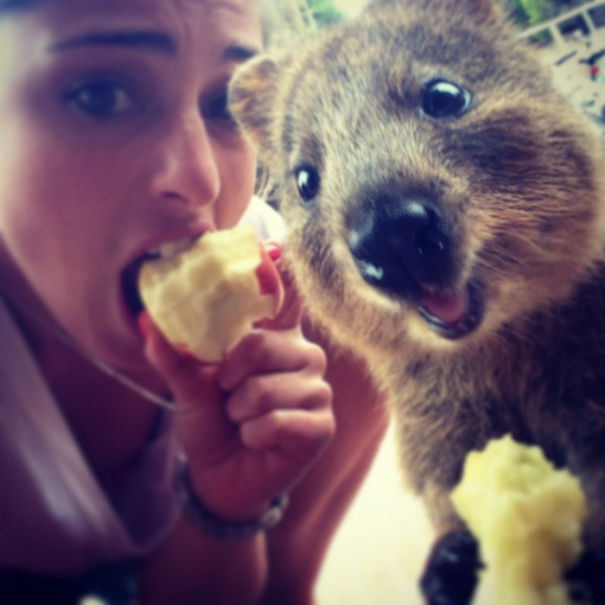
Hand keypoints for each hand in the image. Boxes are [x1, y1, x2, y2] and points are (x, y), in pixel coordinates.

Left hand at [142, 282, 334, 521]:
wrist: (220, 476)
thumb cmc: (212, 423)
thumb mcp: (189, 388)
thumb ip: (175, 356)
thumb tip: (148, 322)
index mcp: (274, 337)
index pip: (287, 296)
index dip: (282, 272)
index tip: (275, 243)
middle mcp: (302, 354)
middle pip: (263, 345)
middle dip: (230, 379)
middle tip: (228, 395)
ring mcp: (316, 389)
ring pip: (266, 389)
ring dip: (239, 413)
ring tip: (242, 421)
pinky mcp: (321, 424)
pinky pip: (278, 420)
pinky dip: (254, 434)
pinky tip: (257, 440)